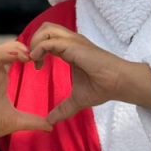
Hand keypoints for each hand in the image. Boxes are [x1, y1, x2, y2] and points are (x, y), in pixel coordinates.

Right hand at [0, 40, 51, 145]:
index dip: (24, 53)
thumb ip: (35, 121)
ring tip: (28, 54)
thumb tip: (51, 127)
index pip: (10, 57)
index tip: (38, 59)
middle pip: (4, 49)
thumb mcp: (20, 121)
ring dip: (13, 48)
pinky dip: (4, 54)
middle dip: (20, 46)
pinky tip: (19, 57)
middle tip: (35, 53)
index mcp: (1, 79)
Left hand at [29, 23, 150, 122]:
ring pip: (46, 30)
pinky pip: (50, 41)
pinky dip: (39, 48)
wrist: (119, 83)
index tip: (36, 66)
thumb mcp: (77, 100)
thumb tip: (50, 122)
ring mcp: (73, 42)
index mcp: (71, 49)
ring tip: (33, 60)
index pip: (48, 39)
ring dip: (34, 43)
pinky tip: (37, 62)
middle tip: (31, 61)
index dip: (37, 49)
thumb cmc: (103, 87)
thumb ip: (63, 109)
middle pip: (45, 28)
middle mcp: (71, 42)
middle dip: (33, 41)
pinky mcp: (74, 46)